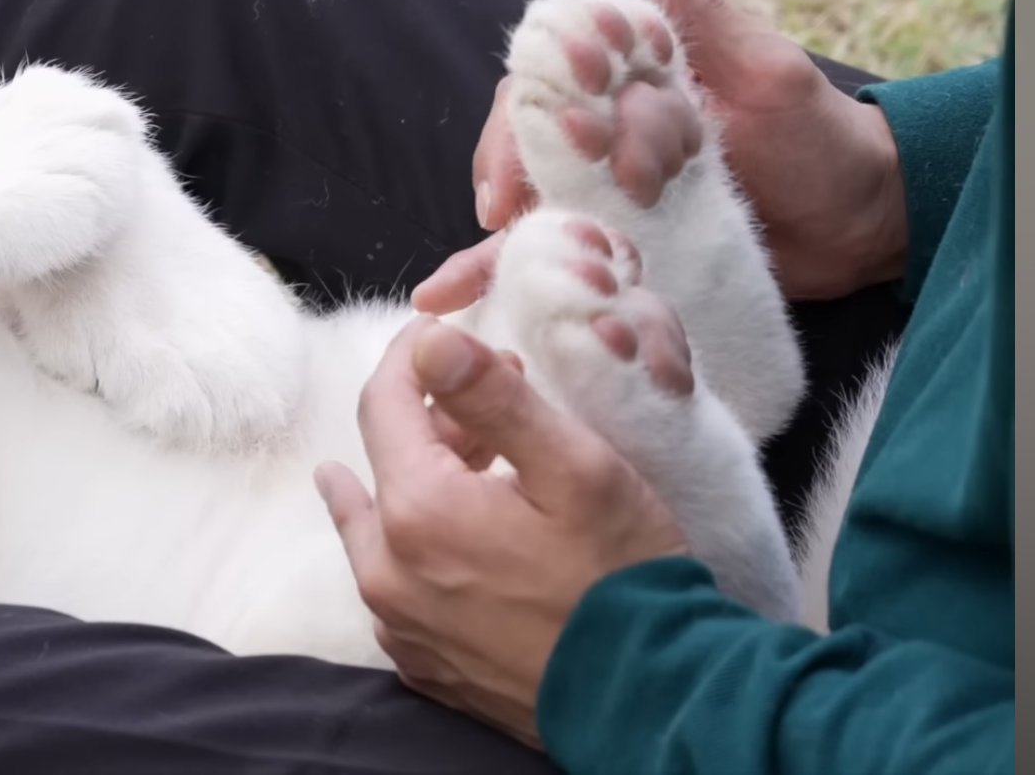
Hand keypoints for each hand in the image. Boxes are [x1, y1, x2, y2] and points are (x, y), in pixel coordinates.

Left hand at [315, 318, 689, 747]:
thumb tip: (430, 341)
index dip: (412, 357)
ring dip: (422, 480)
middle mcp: (387, 571)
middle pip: (383, 464)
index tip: (441, 332)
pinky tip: (466, 534)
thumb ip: (495, 398)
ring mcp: (400, 625)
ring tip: (477, 458)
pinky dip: (421, 544)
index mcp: (417, 511)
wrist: (652, 700)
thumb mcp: (576, 468)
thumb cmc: (624, 579)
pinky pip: (399, 582)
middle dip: (431, 419)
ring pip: (382, 526)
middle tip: (492, 402)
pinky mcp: (423, 661)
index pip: (383, 403)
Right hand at [421, 0, 907, 306]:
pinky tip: (486, 312)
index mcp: (631, 82)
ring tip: (464, 282)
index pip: (547, 82)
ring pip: (531, 208)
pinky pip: (563, 264)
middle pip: (524, 146)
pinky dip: (523, 284)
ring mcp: (612, 198)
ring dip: (498, 241)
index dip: (524, 112)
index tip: (526, 147)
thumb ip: (697, 14)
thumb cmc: (821, 136)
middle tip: (501, 214)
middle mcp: (608, 136)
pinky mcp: (624, 251)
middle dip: (506, 177)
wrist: (866, 226)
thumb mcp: (765, 70)